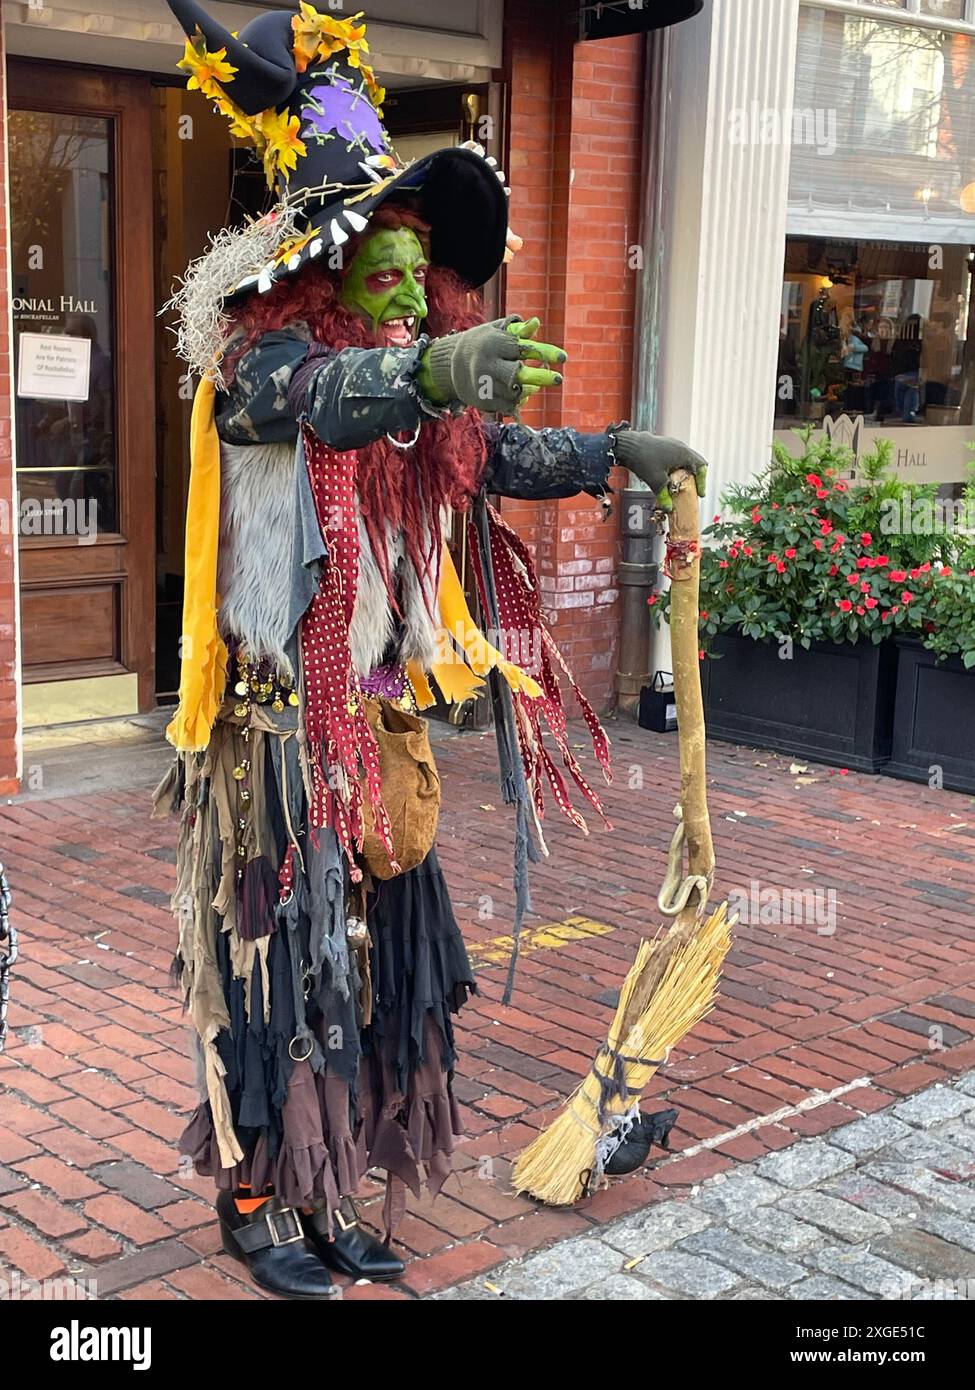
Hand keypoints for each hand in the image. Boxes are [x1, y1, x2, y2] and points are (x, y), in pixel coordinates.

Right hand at [417, 316, 565, 414]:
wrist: (450, 366)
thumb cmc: (483, 343)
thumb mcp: (498, 331)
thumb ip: (518, 330)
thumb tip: (536, 323)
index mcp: (493, 343)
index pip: (522, 348)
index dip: (544, 352)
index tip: (563, 358)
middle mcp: (486, 365)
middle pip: (517, 375)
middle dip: (540, 377)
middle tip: (558, 379)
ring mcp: (483, 385)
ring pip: (515, 393)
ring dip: (529, 390)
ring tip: (533, 386)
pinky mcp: (482, 401)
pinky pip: (508, 406)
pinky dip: (518, 401)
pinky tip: (519, 393)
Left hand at [613, 429, 706, 499]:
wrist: (627, 445)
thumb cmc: (644, 462)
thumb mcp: (656, 482)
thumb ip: (664, 497)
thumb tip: (669, 510)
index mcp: (684, 453)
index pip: (701, 467)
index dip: (702, 482)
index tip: (700, 494)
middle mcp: (680, 446)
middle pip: (695, 462)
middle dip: (695, 477)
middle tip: (693, 490)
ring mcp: (672, 444)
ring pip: (685, 459)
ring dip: (685, 472)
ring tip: (681, 485)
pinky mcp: (664, 445)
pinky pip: (676, 457)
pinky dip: (677, 467)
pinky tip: (669, 476)